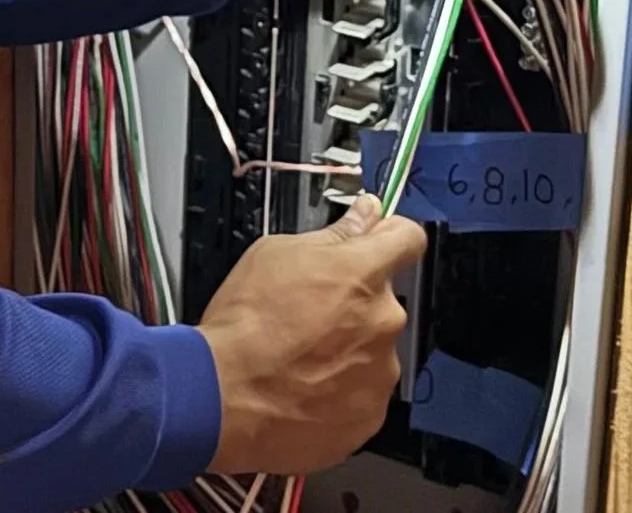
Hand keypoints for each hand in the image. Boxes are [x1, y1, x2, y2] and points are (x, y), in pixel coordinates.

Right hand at [198, 195, 427, 475]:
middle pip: (382, 300)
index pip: (408, 239)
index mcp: (363, 273)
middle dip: (354, 301)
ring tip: (301, 356)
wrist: (223, 397)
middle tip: (311, 312)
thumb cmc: (244, 326)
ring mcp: (380, 372)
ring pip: (373, 347)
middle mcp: (383, 321)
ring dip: (349, 347)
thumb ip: (332, 236)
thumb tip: (361, 218)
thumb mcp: (275, 254)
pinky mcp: (370, 415)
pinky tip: (305, 386)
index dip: (390, 236)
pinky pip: (364, 391)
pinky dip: (342, 388)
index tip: (377, 241)